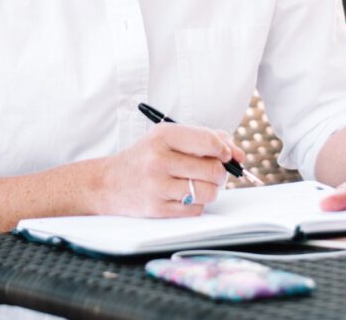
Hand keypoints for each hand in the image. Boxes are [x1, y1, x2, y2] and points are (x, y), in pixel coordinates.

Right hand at [100, 123, 244, 217]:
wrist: (108, 182)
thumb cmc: (145, 156)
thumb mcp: (168, 137)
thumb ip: (204, 139)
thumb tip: (237, 154)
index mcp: (163, 135)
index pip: (209, 142)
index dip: (225, 150)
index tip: (227, 154)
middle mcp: (159, 159)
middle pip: (213, 169)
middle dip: (220, 172)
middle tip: (212, 171)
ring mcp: (157, 186)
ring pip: (208, 192)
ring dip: (210, 189)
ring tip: (197, 183)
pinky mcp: (157, 209)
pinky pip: (196, 209)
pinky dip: (196, 204)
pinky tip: (183, 195)